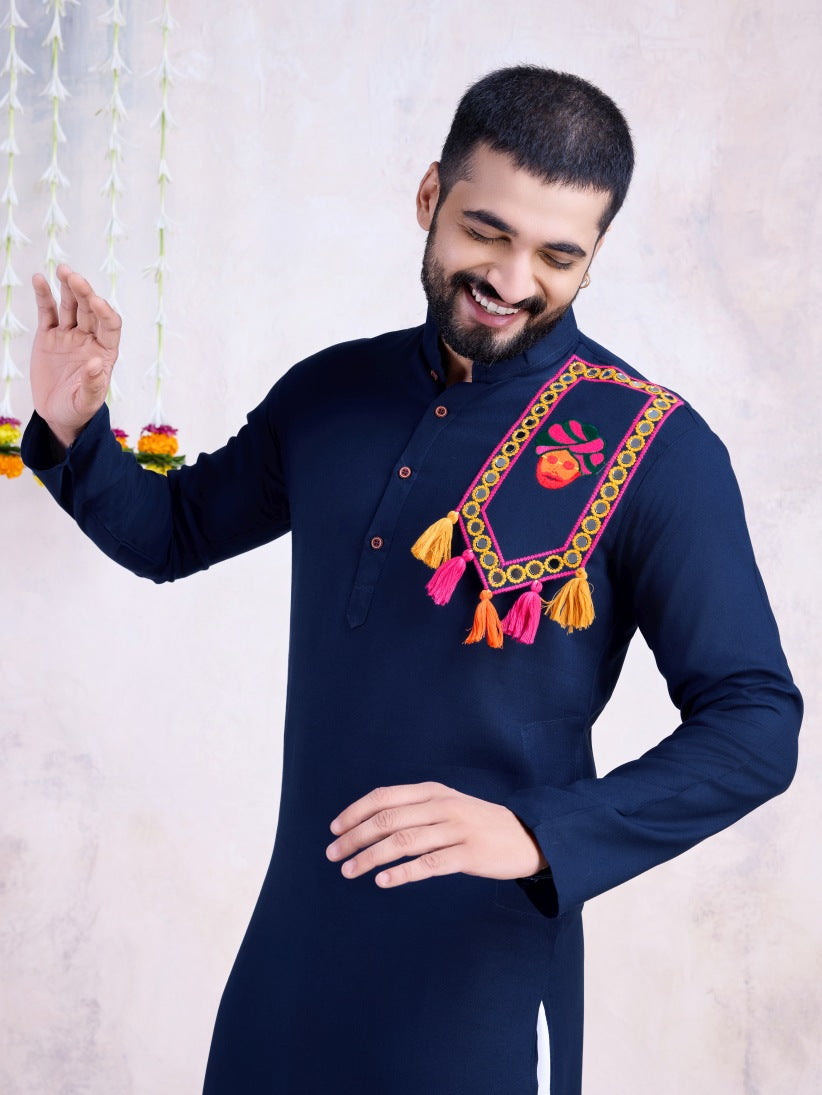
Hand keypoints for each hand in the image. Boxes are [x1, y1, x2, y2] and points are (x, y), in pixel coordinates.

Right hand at [30, 264, 122, 448]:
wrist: (57, 414)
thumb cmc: (78, 410)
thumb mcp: (86, 402)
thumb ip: (93, 385)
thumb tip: (95, 363)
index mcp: (105, 352)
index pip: (110, 325)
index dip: (105, 312)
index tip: (96, 302)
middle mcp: (89, 339)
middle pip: (89, 310)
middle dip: (84, 293)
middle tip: (73, 278)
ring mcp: (69, 335)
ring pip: (71, 306)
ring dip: (68, 288)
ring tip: (63, 271)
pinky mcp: (48, 335)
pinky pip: (47, 312)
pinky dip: (44, 296)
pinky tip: (40, 279)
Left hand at [326, 781, 548, 887]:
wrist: (527, 836)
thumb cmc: (478, 823)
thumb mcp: (447, 805)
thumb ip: (415, 809)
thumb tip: (371, 824)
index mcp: (433, 791)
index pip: (384, 796)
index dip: (355, 812)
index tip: (334, 829)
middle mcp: (442, 806)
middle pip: (388, 819)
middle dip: (355, 837)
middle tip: (333, 854)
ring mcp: (456, 829)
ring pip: (403, 841)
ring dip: (370, 857)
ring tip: (349, 871)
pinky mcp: (469, 854)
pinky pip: (429, 864)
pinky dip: (402, 873)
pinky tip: (383, 881)